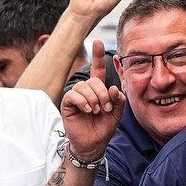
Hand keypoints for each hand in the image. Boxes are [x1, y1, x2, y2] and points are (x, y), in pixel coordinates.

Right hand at [61, 42, 125, 159]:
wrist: (94, 144)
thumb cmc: (104, 127)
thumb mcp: (116, 113)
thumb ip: (118, 100)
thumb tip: (115, 88)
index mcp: (98, 90)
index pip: (97, 69)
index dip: (97, 56)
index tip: (98, 42)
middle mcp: (86, 90)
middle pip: (94, 80)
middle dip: (103, 93)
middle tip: (106, 108)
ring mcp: (76, 96)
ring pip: (84, 87)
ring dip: (94, 99)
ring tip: (97, 111)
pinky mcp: (67, 103)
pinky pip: (73, 95)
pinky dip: (83, 101)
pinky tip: (88, 110)